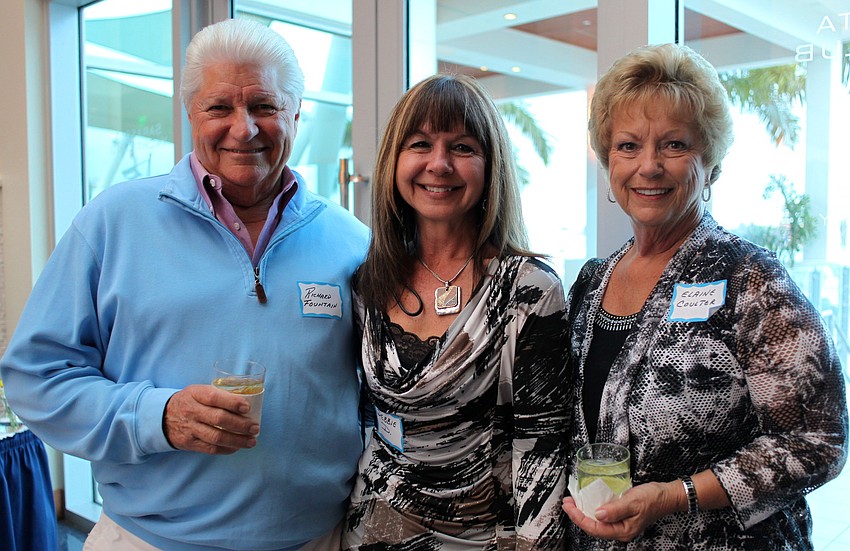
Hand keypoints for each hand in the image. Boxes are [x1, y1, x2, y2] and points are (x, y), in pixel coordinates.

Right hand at [163, 384, 259, 454]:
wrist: (162, 417)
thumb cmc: (190, 401)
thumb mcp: (198, 391)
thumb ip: (218, 394)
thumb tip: (247, 400)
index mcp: (195, 394)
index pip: (214, 397)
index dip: (232, 402)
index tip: (247, 407)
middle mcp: (191, 411)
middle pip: (218, 419)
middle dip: (240, 425)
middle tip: (255, 427)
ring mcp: (190, 429)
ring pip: (216, 437)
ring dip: (237, 440)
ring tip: (252, 441)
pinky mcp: (189, 443)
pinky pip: (210, 449)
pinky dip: (227, 449)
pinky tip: (238, 447)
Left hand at [562, 481, 681, 541]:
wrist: (667, 495)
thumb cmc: (653, 498)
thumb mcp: (633, 501)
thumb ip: (615, 509)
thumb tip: (598, 514)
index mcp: (623, 530)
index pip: (594, 528)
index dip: (579, 518)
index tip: (569, 507)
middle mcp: (620, 530)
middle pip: (593, 527)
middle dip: (577, 515)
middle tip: (566, 503)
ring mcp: (620, 524)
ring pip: (596, 522)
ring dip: (583, 512)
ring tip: (572, 502)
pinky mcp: (621, 516)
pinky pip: (602, 516)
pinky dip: (592, 508)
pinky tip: (587, 501)